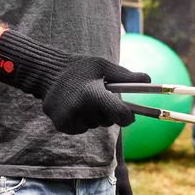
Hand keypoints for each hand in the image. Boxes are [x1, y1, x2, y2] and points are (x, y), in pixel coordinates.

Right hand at [0, 29, 149, 134]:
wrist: (46, 72)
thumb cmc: (80, 67)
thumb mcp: (103, 66)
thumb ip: (126, 76)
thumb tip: (149, 79)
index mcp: (93, 94)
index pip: (121, 116)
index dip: (129, 116)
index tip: (130, 113)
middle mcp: (80, 109)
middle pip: (108, 122)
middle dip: (109, 112)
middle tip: (100, 96)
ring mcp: (69, 119)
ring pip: (95, 125)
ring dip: (95, 116)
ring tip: (84, 98)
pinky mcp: (62, 126)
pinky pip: (82, 128)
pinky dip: (82, 120)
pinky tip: (75, 106)